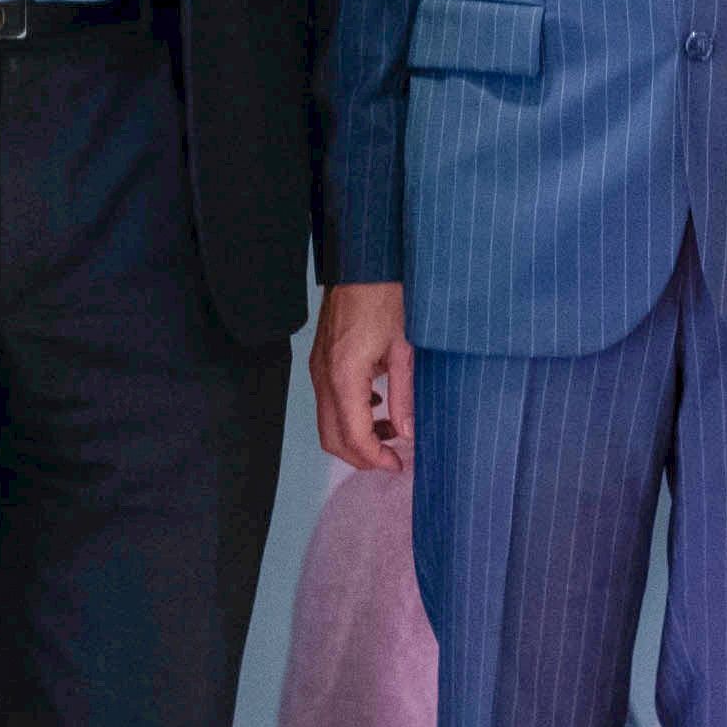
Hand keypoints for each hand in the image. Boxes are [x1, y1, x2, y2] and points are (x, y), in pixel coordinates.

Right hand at [309, 282, 413, 473]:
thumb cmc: (387, 294)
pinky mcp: (321, 359)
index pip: (353, 436)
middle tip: (393, 457)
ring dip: (356, 436)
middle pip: (332, 437)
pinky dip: (350, 415)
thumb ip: (406, 395)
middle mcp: (324, 375)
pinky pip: (328, 400)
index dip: (375, 459)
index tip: (398, 465)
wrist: (365, 262)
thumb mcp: (406, 348)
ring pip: (328, 421)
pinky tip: (378, 404)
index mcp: (344, 374)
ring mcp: (318, 367)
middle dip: (361, 456)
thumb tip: (408, 433)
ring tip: (391, 430)